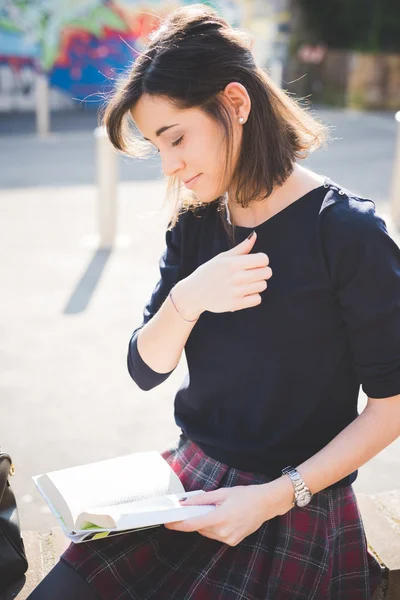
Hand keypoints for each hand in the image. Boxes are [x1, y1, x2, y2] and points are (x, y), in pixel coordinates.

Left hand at [165, 477, 293, 546]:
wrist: (266, 504)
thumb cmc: (245, 495)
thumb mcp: (222, 493)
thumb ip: (202, 500)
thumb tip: (185, 503)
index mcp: (220, 518)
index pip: (193, 524)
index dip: (178, 525)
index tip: (167, 523)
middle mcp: (224, 532)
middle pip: (199, 528)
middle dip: (193, 519)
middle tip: (188, 509)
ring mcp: (229, 539)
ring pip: (207, 532)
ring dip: (204, 523)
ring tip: (212, 510)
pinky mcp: (233, 541)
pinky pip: (216, 535)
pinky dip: (213, 527)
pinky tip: (220, 516)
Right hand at [173, 231, 271, 318]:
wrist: (194, 293)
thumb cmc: (209, 273)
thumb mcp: (222, 258)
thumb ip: (241, 248)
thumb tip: (254, 236)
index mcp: (233, 263)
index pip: (263, 259)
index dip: (262, 260)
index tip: (256, 263)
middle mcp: (236, 277)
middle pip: (266, 273)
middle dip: (262, 272)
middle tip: (253, 273)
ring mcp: (236, 292)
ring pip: (263, 286)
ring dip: (257, 284)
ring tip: (247, 284)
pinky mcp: (236, 304)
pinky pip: (257, 299)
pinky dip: (254, 297)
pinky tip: (245, 293)